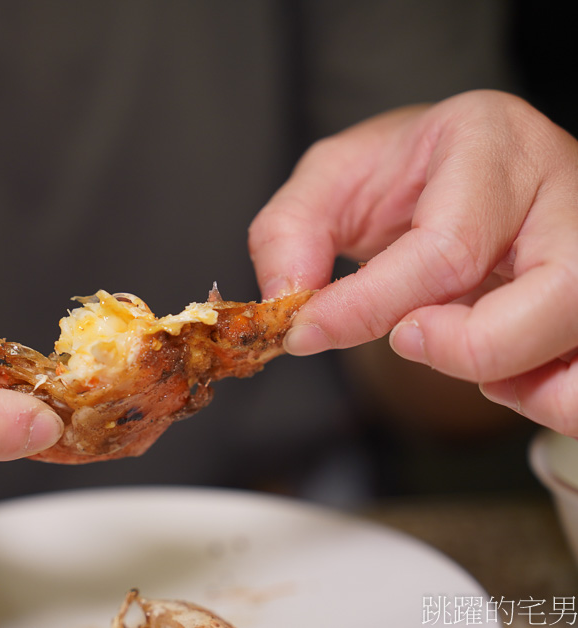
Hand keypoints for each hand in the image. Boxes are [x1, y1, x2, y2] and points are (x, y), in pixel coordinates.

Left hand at [249, 90, 577, 433]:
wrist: (463, 165)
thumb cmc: (403, 172)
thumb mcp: (330, 179)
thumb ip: (289, 232)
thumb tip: (287, 301)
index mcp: (492, 142)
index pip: (448, 247)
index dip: (371, 306)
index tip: (310, 330)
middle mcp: (566, 189)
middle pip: (560, 293)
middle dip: (470, 347)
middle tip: (407, 340)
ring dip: (528, 384)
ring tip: (462, 360)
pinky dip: (551, 396)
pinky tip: (504, 375)